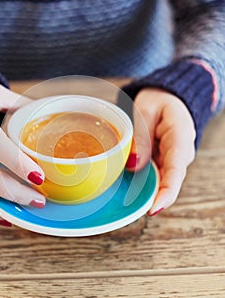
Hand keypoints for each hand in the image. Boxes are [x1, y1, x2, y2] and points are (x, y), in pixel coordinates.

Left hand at [126, 88, 195, 214]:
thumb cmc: (158, 101)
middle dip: (151, 196)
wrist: (166, 98)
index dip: (166, 192)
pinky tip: (128, 188)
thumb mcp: (146, 112)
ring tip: (125, 199)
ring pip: (160, 180)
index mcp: (180, 137)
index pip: (176, 170)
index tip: (154, 208)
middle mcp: (180, 153)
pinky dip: (142, 181)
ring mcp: (173, 159)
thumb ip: (141, 137)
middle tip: (129, 207)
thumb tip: (133, 165)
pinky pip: (154, 174)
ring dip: (145, 190)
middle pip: (168, 180)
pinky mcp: (163, 160)